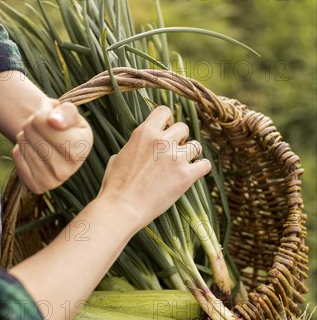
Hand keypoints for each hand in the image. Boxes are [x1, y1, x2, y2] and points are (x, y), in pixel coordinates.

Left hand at [12, 98, 92, 193]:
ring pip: (22, 141)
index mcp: (80, 149)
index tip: (51, 117)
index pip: (42, 120)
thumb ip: (66, 111)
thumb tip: (53, 120)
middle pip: (30, 129)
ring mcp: (51, 181)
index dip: (43, 112)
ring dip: (26, 135)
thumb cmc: (66, 127)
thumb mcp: (71, 113)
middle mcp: (67, 169)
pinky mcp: (36, 186)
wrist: (59, 148)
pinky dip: (21, 149)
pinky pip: (16, 155)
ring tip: (40, 138)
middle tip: (43, 127)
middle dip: (33, 123)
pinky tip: (34, 151)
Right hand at [97, 106, 210, 230]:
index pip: (164, 111)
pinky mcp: (186, 176)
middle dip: (180, 138)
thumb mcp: (119, 157)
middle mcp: (162, 141)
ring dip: (190, 154)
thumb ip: (135, 146)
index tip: (166, 130)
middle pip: (183, 127)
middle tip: (172, 152)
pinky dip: (201, 168)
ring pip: (196, 145)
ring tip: (181, 165)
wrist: (122, 208)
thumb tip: (141, 146)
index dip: (167, 120)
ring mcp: (176, 157)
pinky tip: (194, 173)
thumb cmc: (115, 186)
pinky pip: (205, 165)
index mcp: (144, 133)